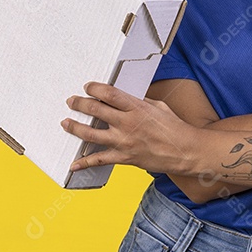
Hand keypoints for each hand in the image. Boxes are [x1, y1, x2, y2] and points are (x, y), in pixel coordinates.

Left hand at [62, 82, 200, 174]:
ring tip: (66, 123)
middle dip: (79, 104)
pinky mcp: (124, 157)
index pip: (109, 94)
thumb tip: (124, 99)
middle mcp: (127, 123)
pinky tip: (73, 164)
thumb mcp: (158, 107)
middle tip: (71, 101)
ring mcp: (124, 141)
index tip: (87, 87)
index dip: (94, 89)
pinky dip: (84, 163)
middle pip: (96, 110)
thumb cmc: (174, 127)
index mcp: (137, 108)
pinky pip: (99, 160)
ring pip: (91, 133)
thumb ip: (139, 102)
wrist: (185, 151)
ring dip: (75, 127)